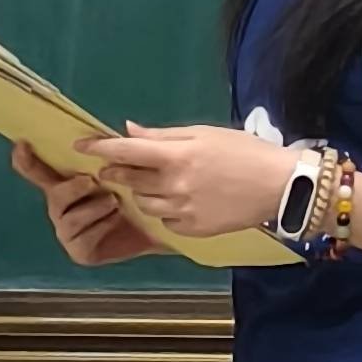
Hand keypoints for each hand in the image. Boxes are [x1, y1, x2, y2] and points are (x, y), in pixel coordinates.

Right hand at [9, 139, 163, 265]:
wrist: (157, 231)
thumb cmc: (137, 197)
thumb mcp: (131, 172)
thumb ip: (124, 152)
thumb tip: (126, 126)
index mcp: (67, 184)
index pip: (39, 171)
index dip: (27, 160)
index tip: (22, 144)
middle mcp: (62, 207)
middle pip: (54, 195)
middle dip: (72, 188)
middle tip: (93, 181)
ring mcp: (68, 231)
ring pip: (69, 218)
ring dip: (93, 208)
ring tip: (115, 202)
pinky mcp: (80, 252)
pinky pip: (84, 239)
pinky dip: (101, 227)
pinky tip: (116, 220)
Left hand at [85, 123, 291, 242]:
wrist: (280, 187)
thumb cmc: (244, 151)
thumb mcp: (204, 134)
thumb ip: (163, 135)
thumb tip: (129, 131)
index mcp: (176, 157)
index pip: (125, 151)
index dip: (99, 147)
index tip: (81, 146)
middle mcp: (174, 186)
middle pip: (129, 179)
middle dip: (119, 170)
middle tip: (120, 164)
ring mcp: (182, 211)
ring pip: (143, 202)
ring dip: (143, 191)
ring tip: (162, 181)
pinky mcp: (192, 230)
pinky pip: (165, 220)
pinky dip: (165, 209)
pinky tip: (182, 199)